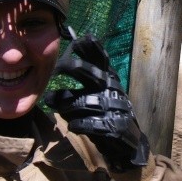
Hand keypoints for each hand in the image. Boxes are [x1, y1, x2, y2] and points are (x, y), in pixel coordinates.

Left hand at [44, 33, 149, 170]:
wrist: (129, 141)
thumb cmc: (109, 112)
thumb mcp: (102, 91)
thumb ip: (87, 76)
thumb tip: (68, 55)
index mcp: (111, 79)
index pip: (103, 59)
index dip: (93, 48)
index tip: (79, 39)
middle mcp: (113, 90)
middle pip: (92, 73)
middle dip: (72, 68)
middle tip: (56, 70)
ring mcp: (114, 108)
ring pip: (84, 101)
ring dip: (65, 103)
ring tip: (52, 103)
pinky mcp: (113, 126)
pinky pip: (89, 124)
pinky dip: (77, 124)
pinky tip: (72, 125)